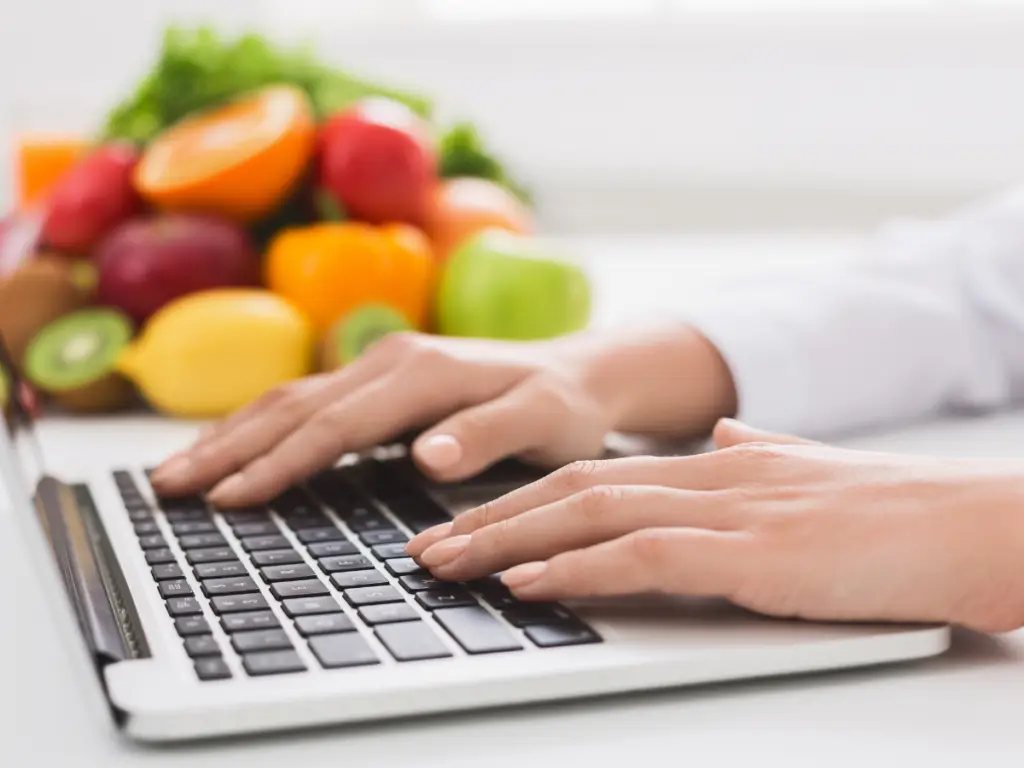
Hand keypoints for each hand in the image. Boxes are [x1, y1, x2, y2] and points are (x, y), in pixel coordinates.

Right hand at [149, 324, 735, 506]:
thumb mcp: (544, 422)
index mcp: (422, 372)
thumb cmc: (564, 405)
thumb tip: (425, 455)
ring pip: (290, 399)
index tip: (231, 498)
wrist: (580, 372)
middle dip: (230, 447)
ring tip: (178, 470)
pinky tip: (235, 447)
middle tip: (170, 489)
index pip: (336, 424)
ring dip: (232, 434)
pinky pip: (307, 401)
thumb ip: (487, 435)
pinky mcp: (380, 380)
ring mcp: (381, 365)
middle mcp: (391, 360)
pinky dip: (261, 426)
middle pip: (294, 405)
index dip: (281, 462)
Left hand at [407, 419, 1023, 632]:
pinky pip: (644, 555)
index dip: (521, 500)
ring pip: (591, 516)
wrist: (974, 523)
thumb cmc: (895, 513)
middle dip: (489, 520)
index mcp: (713, 464)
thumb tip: (722, 432)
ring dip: (509, 541)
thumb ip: (756, 451)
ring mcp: (728, 512)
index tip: (466, 524)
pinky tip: (528, 583)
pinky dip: (577, 569)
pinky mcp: (755, 554)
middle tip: (424, 547)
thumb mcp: (806, 474)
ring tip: (446, 564)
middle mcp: (707, 477)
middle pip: (572, 490)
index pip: (594, 475)